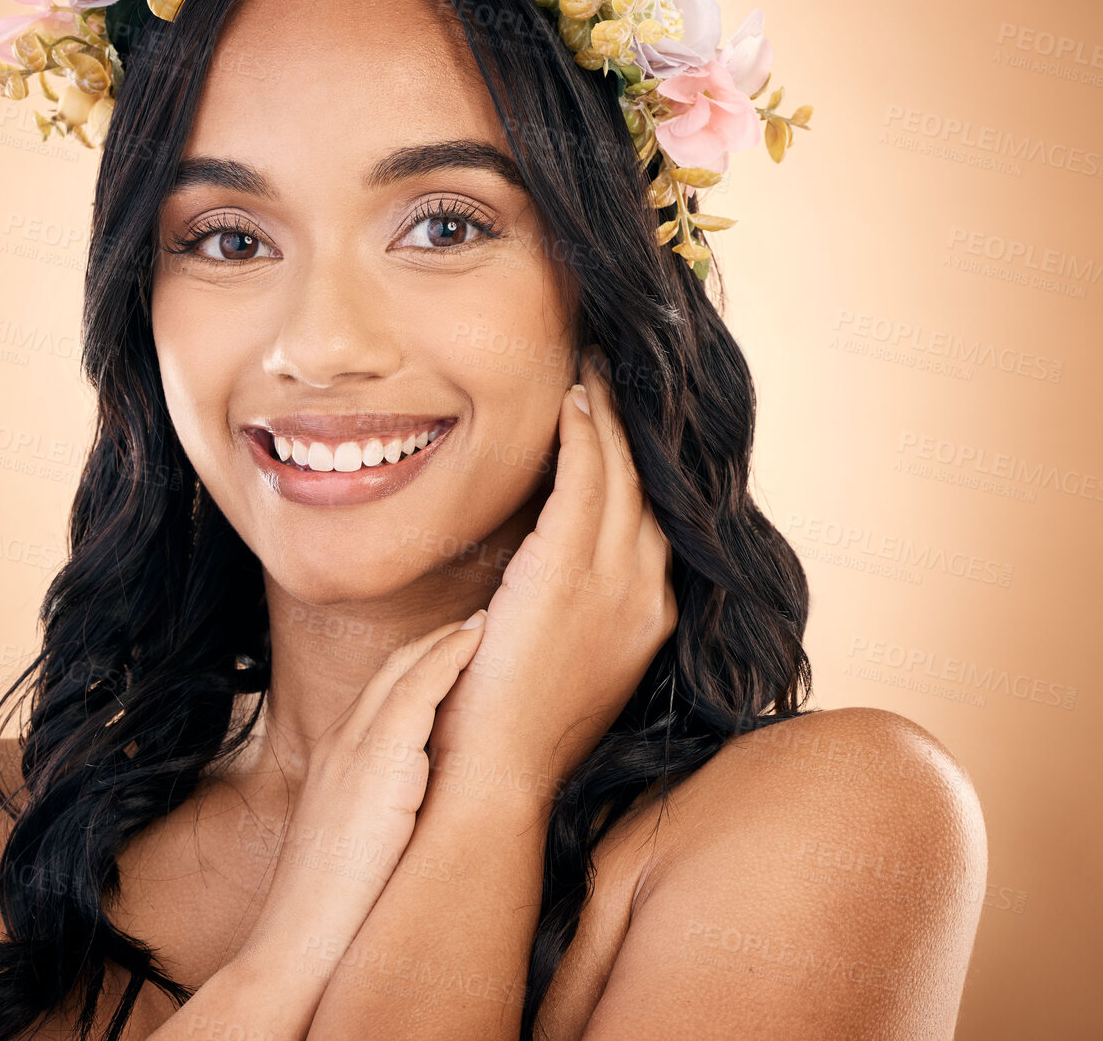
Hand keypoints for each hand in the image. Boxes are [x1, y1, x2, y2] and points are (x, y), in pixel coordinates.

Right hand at [237, 613, 488, 976]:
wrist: (297, 947)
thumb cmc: (332, 914)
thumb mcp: (360, 844)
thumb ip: (384, 811)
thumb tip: (427, 809)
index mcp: (334, 759)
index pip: (381, 691)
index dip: (420, 664)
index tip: (456, 647)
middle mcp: (339, 742)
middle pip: (391, 668)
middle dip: (435, 641)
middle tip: (478, 621)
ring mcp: (353, 747)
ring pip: (404, 668)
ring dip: (448, 639)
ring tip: (486, 621)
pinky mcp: (376, 761)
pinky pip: (417, 690)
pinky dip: (448, 658)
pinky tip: (478, 642)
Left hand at [432, 343, 677, 789]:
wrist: (495, 778)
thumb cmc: (509, 720)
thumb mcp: (563, 656)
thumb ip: (574, 604)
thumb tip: (548, 563)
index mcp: (649, 617)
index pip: (654, 521)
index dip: (641, 465)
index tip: (623, 423)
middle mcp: (650, 596)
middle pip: (650, 487)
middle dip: (633, 427)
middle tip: (613, 375)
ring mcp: (619, 585)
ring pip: (623, 473)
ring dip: (607, 414)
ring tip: (592, 371)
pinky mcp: (572, 575)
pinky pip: (588, 479)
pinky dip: (583, 433)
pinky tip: (570, 401)